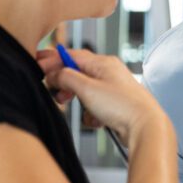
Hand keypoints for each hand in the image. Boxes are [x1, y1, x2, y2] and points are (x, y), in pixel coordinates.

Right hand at [36, 48, 168, 141]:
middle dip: (66, 85)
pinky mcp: (117, 106)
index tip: (37, 66)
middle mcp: (110, 73)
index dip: (52, 61)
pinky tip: (98, 121)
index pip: (72, 55)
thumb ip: (66, 77)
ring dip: (81, 103)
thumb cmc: (122, 106)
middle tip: (58, 95)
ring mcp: (114, 89)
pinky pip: (95, 107)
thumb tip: (54, 73)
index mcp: (104, 62)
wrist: (145, 127)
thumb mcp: (86, 88)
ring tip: (85, 112)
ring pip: (86, 92)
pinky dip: (92, 115)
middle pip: (78, 73)